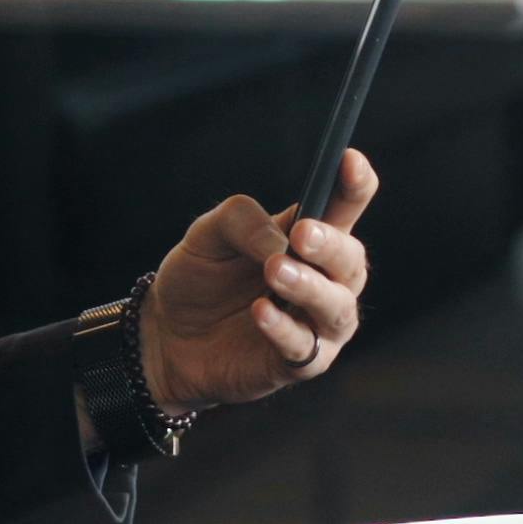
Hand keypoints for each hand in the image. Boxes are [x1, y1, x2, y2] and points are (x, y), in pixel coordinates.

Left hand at [138, 151, 377, 411]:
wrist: (167, 335)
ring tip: (276, 270)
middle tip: (304, 233)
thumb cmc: (199, 278)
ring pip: (338, 308)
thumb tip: (280, 241)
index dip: (355, 184)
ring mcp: (315, 325)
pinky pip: (303, 349)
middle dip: (332, 245)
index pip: (345, 208)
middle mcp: (325, 281)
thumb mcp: (207, 234)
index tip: (349, 159)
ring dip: (311, 287)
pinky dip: (283, 329)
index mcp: (309, 240)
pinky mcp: (297, 364)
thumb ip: (243, 221)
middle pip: (351, 261)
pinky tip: (259, 310)